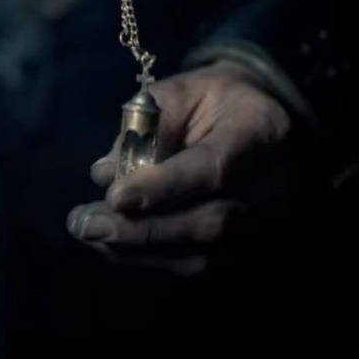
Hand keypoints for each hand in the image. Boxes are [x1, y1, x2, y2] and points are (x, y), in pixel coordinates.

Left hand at [68, 59, 298, 275]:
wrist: (260, 126)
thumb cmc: (214, 102)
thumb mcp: (182, 90)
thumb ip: (146, 126)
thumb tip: (104, 174)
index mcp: (264, 131)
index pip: (214, 168)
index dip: (164, 186)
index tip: (115, 195)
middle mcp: (274, 187)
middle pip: (209, 222)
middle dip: (141, 228)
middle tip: (83, 223)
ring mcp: (265, 226)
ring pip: (200, 256)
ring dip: (135, 248)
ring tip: (86, 230)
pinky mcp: (247, 251)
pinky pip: (195, 267)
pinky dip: (146, 258)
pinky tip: (109, 241)